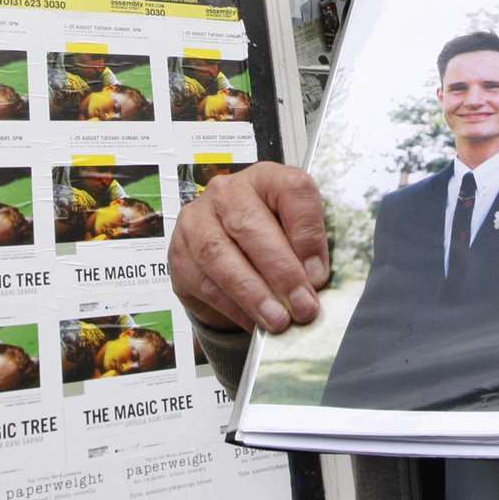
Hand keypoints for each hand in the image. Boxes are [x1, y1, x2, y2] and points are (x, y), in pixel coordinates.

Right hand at [168, 162, 329, 332]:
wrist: (228, 249)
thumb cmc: (269, 236)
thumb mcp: (295, 232)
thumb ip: (308, 250)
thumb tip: (315, 283)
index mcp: (267, 177)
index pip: (291, 190)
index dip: (307, 234)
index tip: (319, 274)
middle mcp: (228, 191)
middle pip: (250, 225)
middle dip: (281, 272)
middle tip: (302, 306)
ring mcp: (197, 220)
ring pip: (220, 256)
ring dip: (254, 294)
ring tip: (279, 320)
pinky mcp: (179, 252)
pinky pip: (204, 282)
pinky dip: (233, 307)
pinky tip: (254, 322)